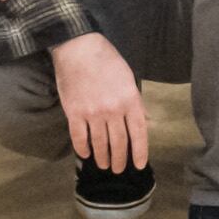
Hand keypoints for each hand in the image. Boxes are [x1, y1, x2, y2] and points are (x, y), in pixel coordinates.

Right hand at [51, 31, 150, 172]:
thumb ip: (136, 101)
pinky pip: (79, 137)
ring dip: (102, 157)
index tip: (139, 165)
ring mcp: (92, 113)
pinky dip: (83, 149)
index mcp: (130, 100)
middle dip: (119, 159)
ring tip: (103, 165)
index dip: (140, 152)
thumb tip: (144, 121)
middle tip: (118, 169)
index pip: (138, 133)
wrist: (79, 49)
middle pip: (118, 142)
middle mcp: (113, 110)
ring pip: (99, 143)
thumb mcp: (128, 78)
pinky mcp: (74, 113)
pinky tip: (86, 154)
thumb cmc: (107, 61)